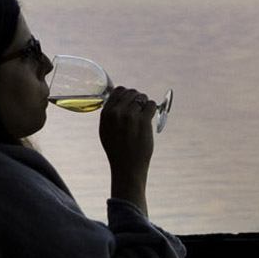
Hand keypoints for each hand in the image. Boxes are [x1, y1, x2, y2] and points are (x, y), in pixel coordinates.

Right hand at [100, 86, 155, 213]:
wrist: (126, 167)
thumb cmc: (117, 151)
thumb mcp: (105, 131)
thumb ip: (109, 116)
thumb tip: (118, 101)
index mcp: (106, 113)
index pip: (118, 90)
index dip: (127, 95)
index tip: (131, 102)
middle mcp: (117, 112)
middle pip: (132, 92)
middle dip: (138, 98)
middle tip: (141, 109)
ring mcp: (130, 115)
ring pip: (143, 97)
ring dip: (146, 104)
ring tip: (145, 115)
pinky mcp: (143, 121)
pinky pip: (152, 104)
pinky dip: (153, 109)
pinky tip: (151, 118)